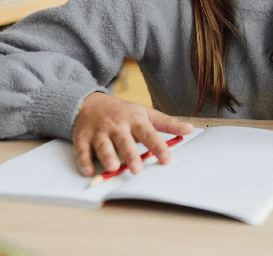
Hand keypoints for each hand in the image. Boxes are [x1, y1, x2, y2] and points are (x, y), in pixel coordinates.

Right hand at [72, 92, 193, 176]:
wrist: (90, 102)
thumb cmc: (123, 112)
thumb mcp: (146, 113)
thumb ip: (167, 123)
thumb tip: (190, 129)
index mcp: (135, 120)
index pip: (149, 134)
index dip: (158, 146)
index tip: (167, 159)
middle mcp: (117, 126)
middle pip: (125, 141)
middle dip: (131, 155)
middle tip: (137, 169)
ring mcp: (99, 132)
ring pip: (103, 146)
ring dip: (108, 156)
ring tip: (114, 167)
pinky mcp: (82, 138)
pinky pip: (83, 150)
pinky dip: (85, 161)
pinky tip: (88, 171)